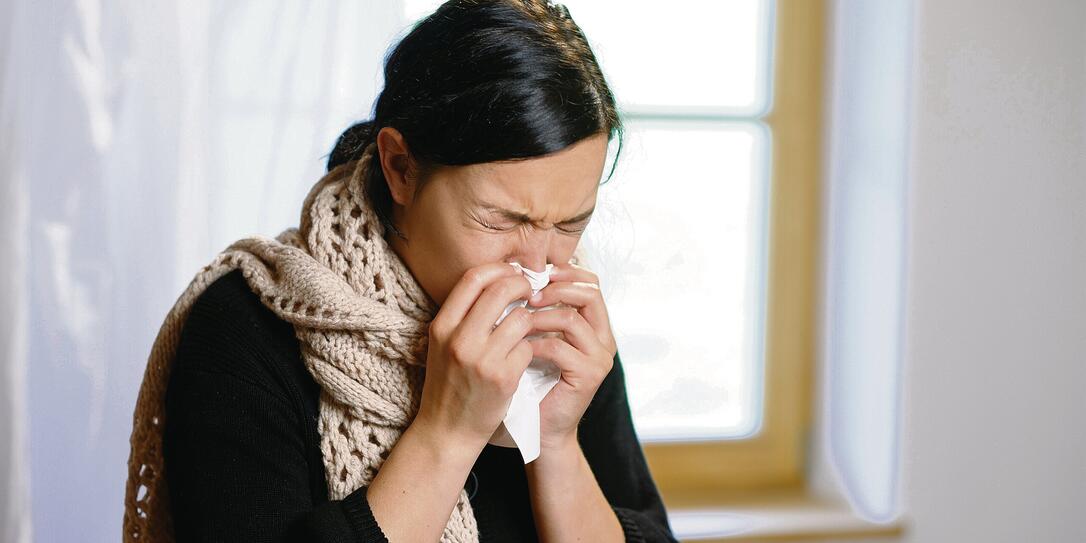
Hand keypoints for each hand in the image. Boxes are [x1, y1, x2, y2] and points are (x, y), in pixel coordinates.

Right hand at [413, 263, 537, 450]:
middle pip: (500, 290)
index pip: (473, 278)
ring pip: (521, 318)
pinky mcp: (503, 378)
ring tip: (529, 325)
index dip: (498, 269)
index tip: (512, 272)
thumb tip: (497, 282)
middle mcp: (459, 339)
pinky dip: (531, 349)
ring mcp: (481, 359)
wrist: (447, 431)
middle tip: (531, 291)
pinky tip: (526, 356)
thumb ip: (463, 317)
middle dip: (522, 285)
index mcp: (441, 326)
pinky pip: (528, 348)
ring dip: (531, 318)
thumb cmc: (448, 385)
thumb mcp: (442, 345)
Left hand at [525, 261, 617, 451]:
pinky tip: (519, 348)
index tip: (536, 273)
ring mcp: (600, 357)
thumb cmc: (533, 383)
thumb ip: (541, 312)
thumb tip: (519, 275)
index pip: (591, 283)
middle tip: (527, 294)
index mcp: (595, 326)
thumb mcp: (539, 339)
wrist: (539, 428)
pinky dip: (534, 343)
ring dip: (539, 316)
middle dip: (556, 287)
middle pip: (590, 293)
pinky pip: (559, 347)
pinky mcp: (589, 375)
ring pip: (571, 318)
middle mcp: (603, 339)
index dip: (566, 272)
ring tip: (517, 321)